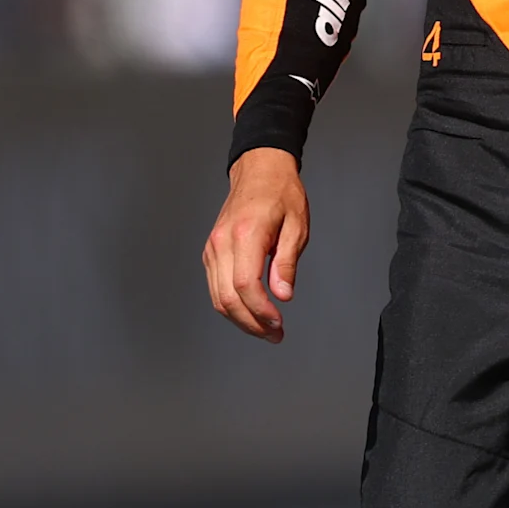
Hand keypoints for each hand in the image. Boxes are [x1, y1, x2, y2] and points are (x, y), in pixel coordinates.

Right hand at [203, 148, 309, 342]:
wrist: (259, 172)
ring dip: (240, 319)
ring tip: (267, 330)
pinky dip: (231, 305)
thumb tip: (283, 295)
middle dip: (251, 323)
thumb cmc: (282, 195)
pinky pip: (216, 287)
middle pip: (227, 297)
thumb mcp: (297, 226)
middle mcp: (221, 244)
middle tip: (275, 335)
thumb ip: (288, 262)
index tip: (279, 324)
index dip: (261, 311)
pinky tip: (252, 313)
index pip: (246, 285)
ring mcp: (212, 248)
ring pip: (217, 297)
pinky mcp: (211, 252)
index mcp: (245, 235)